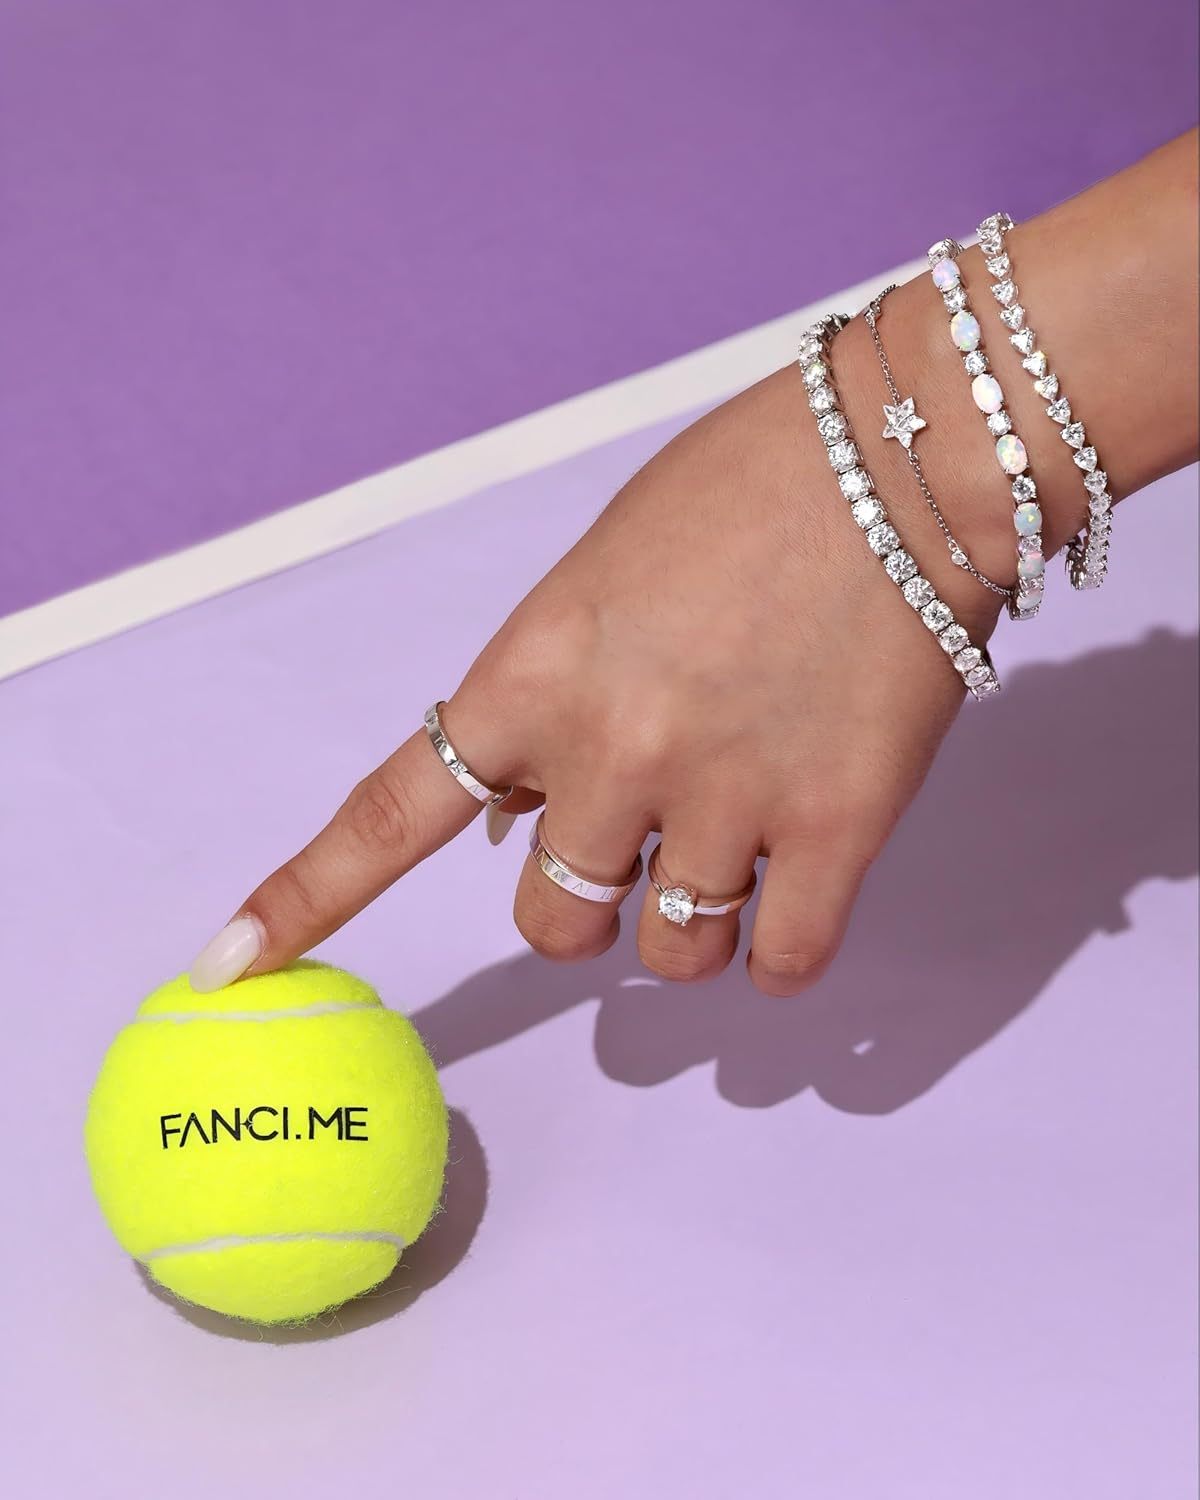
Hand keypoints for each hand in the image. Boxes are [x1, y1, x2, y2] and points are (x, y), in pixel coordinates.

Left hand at [190, 325, 999, 997]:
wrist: (906, 446)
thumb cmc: (744, 490)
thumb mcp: (601, 580)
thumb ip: (550, 700)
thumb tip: (521, 817)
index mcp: (534, 675)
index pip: (390, 813)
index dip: (305, 897)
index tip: (229, 964)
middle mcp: (614, 751)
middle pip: (551, 924)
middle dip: (582, 902)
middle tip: (639, 845)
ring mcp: (728, 798)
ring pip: (668, 958)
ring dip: (686, 925)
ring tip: (738, 842)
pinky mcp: (839, 828)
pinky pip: (782, 965)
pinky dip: (777, 952)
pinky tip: (793, 897)